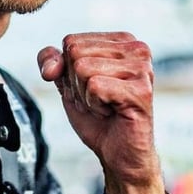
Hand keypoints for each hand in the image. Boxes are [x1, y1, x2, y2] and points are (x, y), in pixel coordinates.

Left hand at [38, 32, 165, 193]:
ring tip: (105, 106)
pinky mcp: (141, 90)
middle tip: (98, 99)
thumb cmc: (97, 116)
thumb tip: (51, 67)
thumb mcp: (66, 81)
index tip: (90, 87)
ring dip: (86, 96)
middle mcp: (136, 48)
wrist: (118, 153)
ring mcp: (142, 68)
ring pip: (82, 68)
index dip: (69, 70)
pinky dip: (94, 105)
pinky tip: (112, 112)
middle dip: (77, 83)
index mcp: (121, 40)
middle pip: (75, 53)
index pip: (71, 41)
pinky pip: (95, 87)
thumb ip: (51, 60)